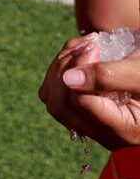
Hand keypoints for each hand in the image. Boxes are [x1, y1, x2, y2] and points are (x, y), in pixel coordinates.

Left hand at [47, 34, 139, 148]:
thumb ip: (109, 77)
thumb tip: (69, 79)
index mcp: (126, 130)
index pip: (80, 103)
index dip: (79, 70)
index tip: (94, 47)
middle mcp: (105, 133)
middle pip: (59, 106)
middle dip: (64, 68)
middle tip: (87, 45)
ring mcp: (92, 124)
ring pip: (52, 97)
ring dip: (62, 65)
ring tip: (87, 45)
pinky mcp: (83, 111)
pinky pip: (56, 91)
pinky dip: (64, 67)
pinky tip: (84, 52)